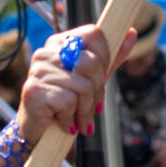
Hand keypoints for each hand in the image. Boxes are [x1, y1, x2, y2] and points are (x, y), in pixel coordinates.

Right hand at [14, 26, 109, 146]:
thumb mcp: (91, 79)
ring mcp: (38, 71)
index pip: (94, 33)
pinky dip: (71, 119)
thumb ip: (110, 58)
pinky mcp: (34, 91)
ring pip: (83, 86)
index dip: (105, 58)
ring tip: (78, 119)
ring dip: (85, 110)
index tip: (100, 78)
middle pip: (92, 63)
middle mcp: (46, 52)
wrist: (37, 133)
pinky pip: (68, 102)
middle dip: (97, 91)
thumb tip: (131, 33)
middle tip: (92, 107)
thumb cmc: (64, 103)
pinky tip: (65, 123)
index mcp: (60, 43)